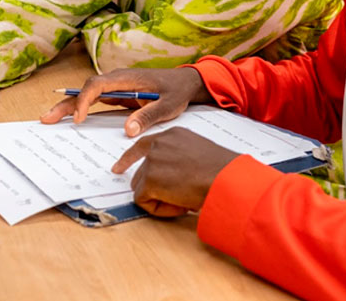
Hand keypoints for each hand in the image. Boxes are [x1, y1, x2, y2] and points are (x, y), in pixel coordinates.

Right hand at [40, 67, 211, 136]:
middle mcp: (116, 81)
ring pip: (86, 96)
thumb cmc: (176, 91)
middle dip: (65, 104)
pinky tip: (71, 121)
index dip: (84, 100)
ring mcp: (115, 88)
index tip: (80, 119)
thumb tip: (127, 130)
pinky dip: (81, 110)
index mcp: (126, 78)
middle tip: (47, 118)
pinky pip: (95, 102)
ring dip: (68, 107)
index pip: (97, 85)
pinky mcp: (117, 96)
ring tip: (50, 119)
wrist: (185, 83)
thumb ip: (148, 116)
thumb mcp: (168, 106)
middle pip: (85, 90)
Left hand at [111, 127, 237, 216]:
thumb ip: (179, 160)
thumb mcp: (199, 155)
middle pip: (141, 172)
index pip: (143, 145)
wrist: (228, 180)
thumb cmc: (224, 172)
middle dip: (155, 188)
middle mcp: (159, 144)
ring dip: (159, 199)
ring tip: (184, 200)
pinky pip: (143, 201)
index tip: (118, 169)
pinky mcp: (149, 179)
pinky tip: (180, 206)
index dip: (129, 159)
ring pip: (141, 188)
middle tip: (181, 197)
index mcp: (173, 135)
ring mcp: (152, 161)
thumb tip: (171, 178)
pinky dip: (159, 209)